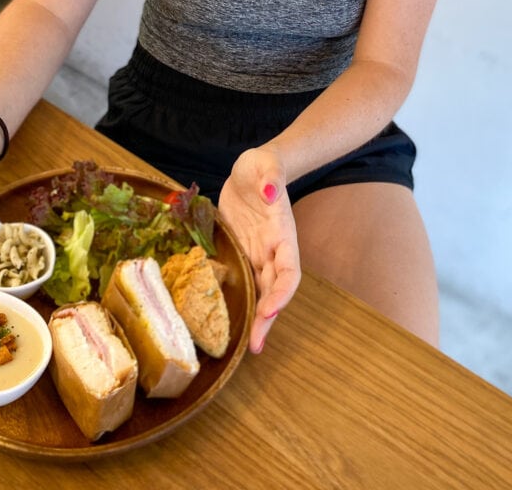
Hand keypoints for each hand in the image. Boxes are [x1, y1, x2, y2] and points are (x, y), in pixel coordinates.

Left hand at [218, 146, 299, 353]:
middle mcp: (272, 250)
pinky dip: (235, 300)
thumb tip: (271, 193)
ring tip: (244, 345)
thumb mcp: (265, 165)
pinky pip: (239, 281)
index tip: (270, 311)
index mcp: (283, 234)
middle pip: (274, 291)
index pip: (289, 271)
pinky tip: (221, 318)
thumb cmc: (263, 167)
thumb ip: (270, 177)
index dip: (282, 293)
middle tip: (256, 346)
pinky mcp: (238, 253)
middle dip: (267, 319)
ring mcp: (255, 254)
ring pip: (257, 292)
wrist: (252, 171)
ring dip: (254, 318)